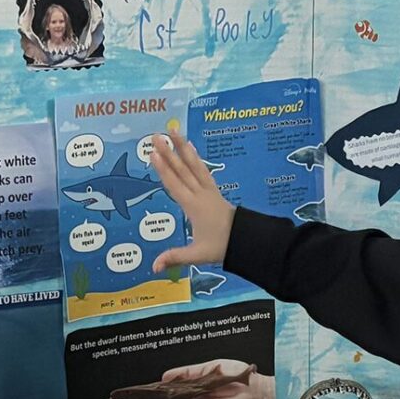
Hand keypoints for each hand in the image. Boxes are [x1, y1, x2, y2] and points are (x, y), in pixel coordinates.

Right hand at [149, 128, 236, 271]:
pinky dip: (196, 157)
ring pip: (194, 165)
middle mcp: (200, 194)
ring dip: (182, 148)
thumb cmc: (221, 246)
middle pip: (182, 170)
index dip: (163, 169)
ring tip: (173, 131)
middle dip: (168, 152)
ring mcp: (208, 190)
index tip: (153, 153)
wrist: (246, 240)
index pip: (174, 184)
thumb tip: (153, 267)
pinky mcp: (214, 190)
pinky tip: (191, 146)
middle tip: (156, 136)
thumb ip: (175, 257)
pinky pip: (203, 169)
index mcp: (193, 207)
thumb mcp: (197, 254)